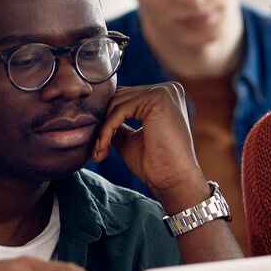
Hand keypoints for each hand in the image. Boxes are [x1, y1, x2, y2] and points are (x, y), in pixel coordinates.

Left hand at [92, 83, 206, 209]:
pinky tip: (104, 148)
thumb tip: (96, 115)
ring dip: (104, 130)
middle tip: (97, 150)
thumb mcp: (130, 139)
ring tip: (100, 152)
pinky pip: (120, 111)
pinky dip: (107, 130)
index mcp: (164, 96)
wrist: (173, 180)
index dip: (107, 119)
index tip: (98, 144)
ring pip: (117, 104)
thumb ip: (118, 124)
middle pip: (119, 97)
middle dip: (103, 123)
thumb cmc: (155, 164)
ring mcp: (164, 92)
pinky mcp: (158, 100)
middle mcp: (167, 89)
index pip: (125, 98)